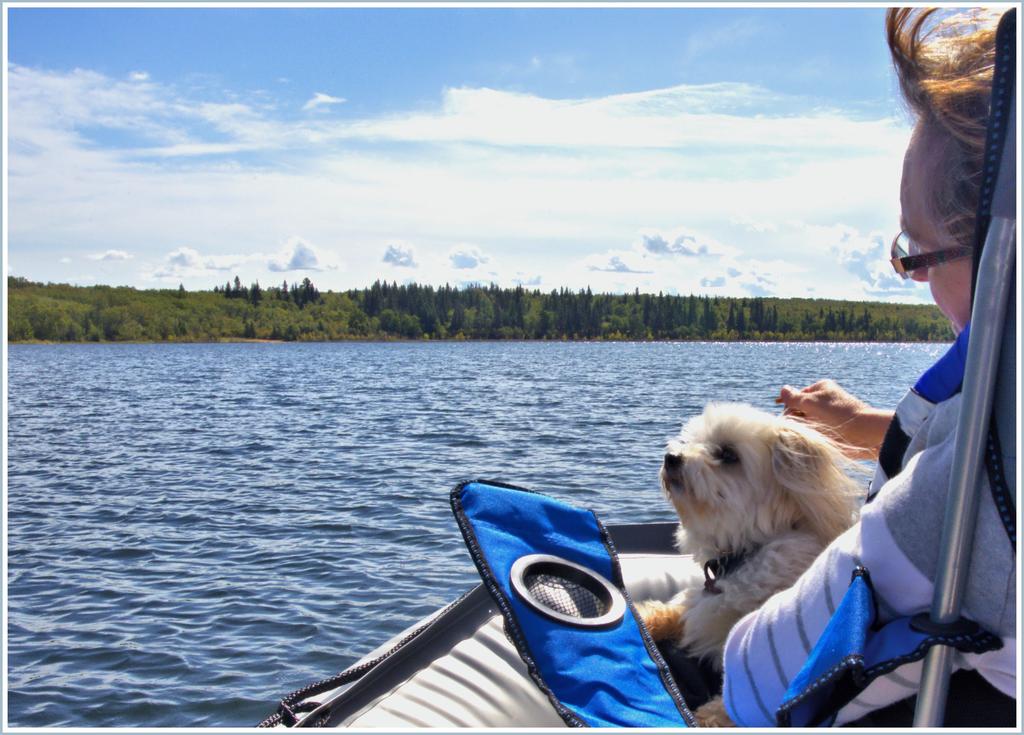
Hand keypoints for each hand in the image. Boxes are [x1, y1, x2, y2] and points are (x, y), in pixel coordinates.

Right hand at [775, 380, 892, 459]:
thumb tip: (783, 389)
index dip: (790, 404)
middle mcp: (823, 401)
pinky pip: (811, 430)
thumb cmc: (838, 413)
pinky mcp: (829, 429)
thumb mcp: (812, 402)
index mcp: (821, 389)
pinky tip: (807, 437)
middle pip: (799, 408)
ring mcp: (826, 416)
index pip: (797, 395)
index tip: (788, 412)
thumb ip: (794, 397)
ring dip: (800, 426)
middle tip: (795, 423)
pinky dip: (807, 434)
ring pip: (804, 420)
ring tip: (803, 431)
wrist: (862, 432)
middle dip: (794, 416)